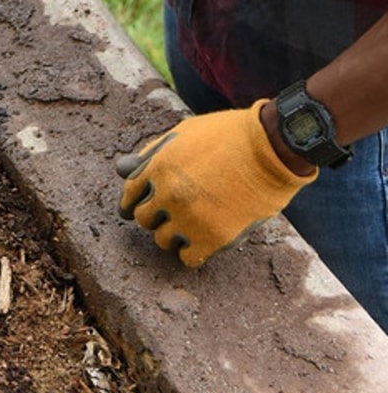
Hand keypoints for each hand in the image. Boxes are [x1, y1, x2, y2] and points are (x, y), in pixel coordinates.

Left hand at [116, 102, 317, 267]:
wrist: (272, 147)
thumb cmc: (228, 136)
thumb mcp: (183, 134)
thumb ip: (150, 154)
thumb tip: (120, 169)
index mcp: (157, 166)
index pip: (130, 193)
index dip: (131, 203)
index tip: (135, 209)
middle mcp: (167, 194)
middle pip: (143, 220)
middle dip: (154, 217)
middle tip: (170, 214)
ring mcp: (189, 217)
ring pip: (162, 241)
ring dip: (172, 235)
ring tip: (190, 227)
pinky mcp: (214, 237)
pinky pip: (188, 258)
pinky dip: (191, 253)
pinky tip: (201, 243)